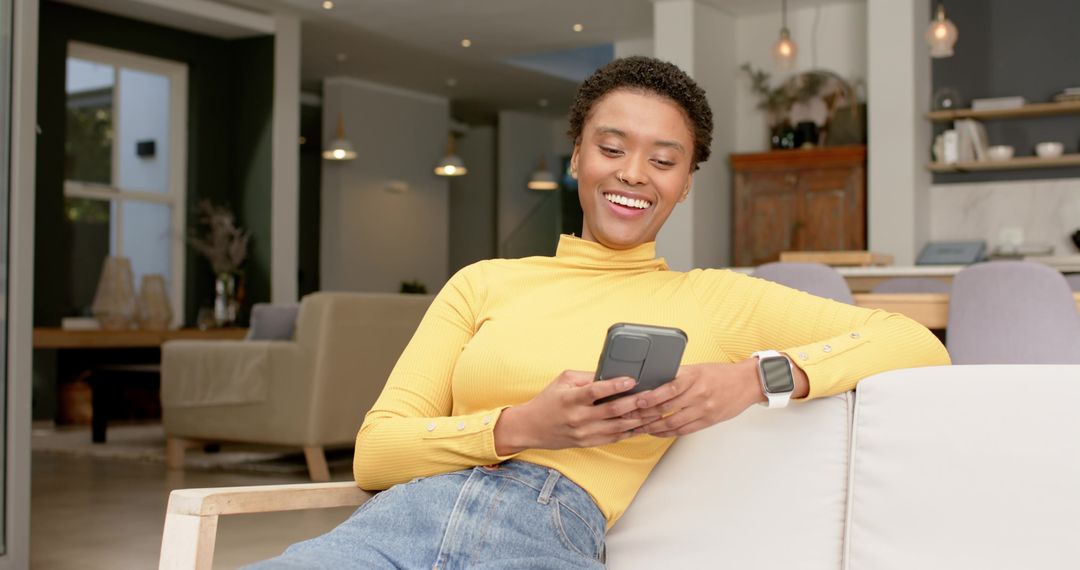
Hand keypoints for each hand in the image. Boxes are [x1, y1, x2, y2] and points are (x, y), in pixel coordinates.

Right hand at [493, 370, 649, 454]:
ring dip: (639, 418)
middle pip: (612, 411)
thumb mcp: (563, 381)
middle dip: (636, 402)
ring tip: (656, 410)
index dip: (614, 385)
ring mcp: (584, 433)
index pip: (595, 391)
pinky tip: (644, 424)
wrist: (531, 428)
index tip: (631, 379)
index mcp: (571, 399)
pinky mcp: (588, 443)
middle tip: (654, 395)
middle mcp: (578, 418)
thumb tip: (612, 373)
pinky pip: (614, 438)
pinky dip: (631, 431)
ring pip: (618, 427)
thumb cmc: (548, 400)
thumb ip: (586, 377)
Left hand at [627, 360, 764, 437]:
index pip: (667, 389)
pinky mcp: (708, 421)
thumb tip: (652, 382)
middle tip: (629, 417)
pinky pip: (683, 430)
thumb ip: (678, 376)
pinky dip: (667, 433)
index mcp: (694, 377)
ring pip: (672, 422)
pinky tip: (656, 432)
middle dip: (645, 414)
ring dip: (653, 427)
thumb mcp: (697, 368)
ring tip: (638, 427)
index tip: (634, 401)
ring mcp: (704, 409)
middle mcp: (698, 394)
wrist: (747, 383)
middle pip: (666, 408)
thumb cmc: (720, 374)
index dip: (649, 397)